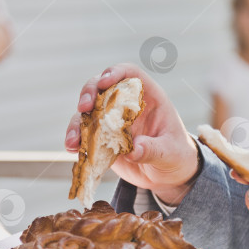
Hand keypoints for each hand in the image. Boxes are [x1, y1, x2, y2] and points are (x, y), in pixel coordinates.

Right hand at [65, 64, 198, 205]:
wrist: (168, 176)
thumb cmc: (176, 156)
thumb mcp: (170, 153)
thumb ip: (154, 149)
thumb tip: (134, 149)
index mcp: (148, 98)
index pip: (130, 74)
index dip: (115, 73)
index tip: (104, 82)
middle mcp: (126, 105)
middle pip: (101, 87)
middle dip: (89, 93)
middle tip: (83, 108)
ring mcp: (112, 121)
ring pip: (87, 112)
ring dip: (76, 123)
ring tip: (73, 141)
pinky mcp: (102, 139)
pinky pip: (84, 135)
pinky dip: (76, 140)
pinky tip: (73, 149)